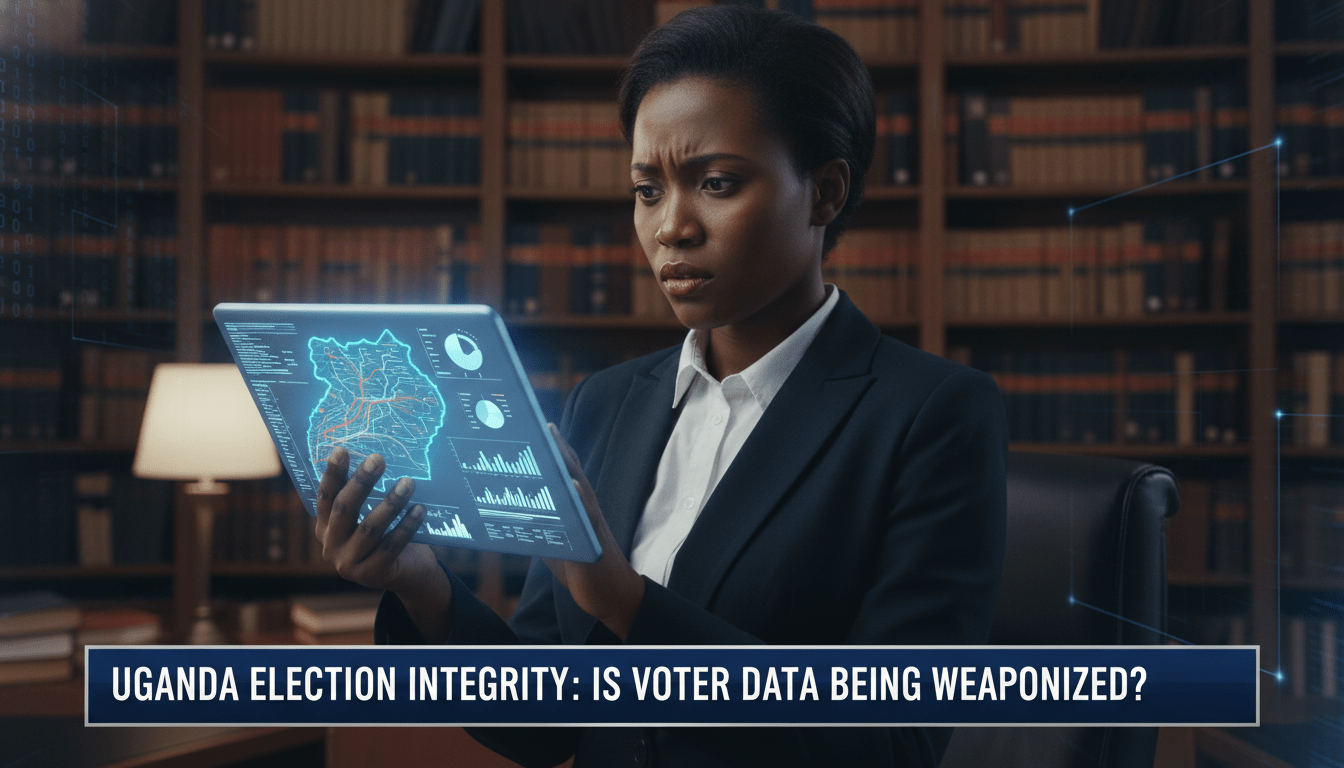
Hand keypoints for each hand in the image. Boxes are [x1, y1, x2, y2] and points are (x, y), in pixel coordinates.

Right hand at [314, 448, 451, 638]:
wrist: (408, 575)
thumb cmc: (387, 536)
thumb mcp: (370, 516)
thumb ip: (365, 496)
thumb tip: (375, 458)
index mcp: (325, 528)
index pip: (325, 497)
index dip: (332, 474)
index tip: (341, 450)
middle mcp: (331, 547)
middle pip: (344, 509)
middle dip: (362, 482)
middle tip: (378, 459)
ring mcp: (349, 564)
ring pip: (370, 528)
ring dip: (391, 503)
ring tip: (409, 483)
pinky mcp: (372, 575)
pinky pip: (391, 546)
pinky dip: (407, 526)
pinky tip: (420, 509)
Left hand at [542, 424, 645, 639]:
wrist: (610, 596)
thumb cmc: (580, 567)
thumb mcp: (552, 541)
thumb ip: (537, 523)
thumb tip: (507, 512)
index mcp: (575, 505)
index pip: (562, 470)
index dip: (549, 448)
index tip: (533, 425)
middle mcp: (586, 507)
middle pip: (571, 470)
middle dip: (555, 446)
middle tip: (538, 422)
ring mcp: (591, 522)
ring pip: (579, 486)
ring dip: (566, 463)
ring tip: (552, 440)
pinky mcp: (593, 542)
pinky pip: (587, 518)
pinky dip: (579, 499)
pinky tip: (571, 484)